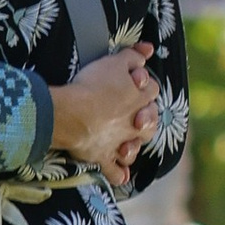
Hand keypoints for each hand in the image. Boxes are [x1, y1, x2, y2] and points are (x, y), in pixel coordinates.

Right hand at [48, 43, 154, 175]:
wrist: (72, 113)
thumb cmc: (93, 85)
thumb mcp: (114, 63)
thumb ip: (132, 56)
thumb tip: (149, 49)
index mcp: (139, 99)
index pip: (152, 89)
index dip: (143, 83)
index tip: (132, 78)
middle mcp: (134, 123)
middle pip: (150, 121)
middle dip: (146, 116)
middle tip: (133, 110)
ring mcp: (119, 142)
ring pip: (136, 147)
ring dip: (135, 144)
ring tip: (128, 141)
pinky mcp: (103, 157)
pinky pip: (115, 172)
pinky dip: (119, 174)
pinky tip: (122, 175)